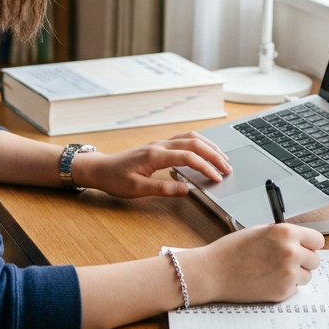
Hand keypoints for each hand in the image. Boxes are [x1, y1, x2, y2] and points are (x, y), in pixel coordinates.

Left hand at [72, 132, 231, 197]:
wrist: (101, 169)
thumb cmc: (116, 179)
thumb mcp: (137, 189)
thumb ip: (162, 189)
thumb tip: (186, 190)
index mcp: (155, 155)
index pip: (188, 157)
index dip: (205, 167)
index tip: (217, 178)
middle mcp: (160, 145)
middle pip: (194, 143)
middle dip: (213, 155)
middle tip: (228, 168)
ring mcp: (160, 143)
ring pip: (190, 138)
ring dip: (208, 146)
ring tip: (223, 158)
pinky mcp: (159, 146)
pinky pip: (184, 139)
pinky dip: (199, 143)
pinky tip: (205, 150)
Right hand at [177, 224, 324, 304]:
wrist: (213, 272)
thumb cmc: (231, 251)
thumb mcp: (259, 232)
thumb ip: (282, 235)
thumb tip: (299, 241)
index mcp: (285, 233)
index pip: (317, 240)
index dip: (309, 244)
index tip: (304, 248)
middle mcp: (290, 252)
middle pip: (315, 260)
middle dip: (303, 261)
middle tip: (284, 261)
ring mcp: (288, 273)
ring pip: (307, 276)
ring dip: (295, 275)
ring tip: (273, 271)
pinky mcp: (283, 291)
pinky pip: (294, 288)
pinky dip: (284, 286)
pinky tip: (267, 280)